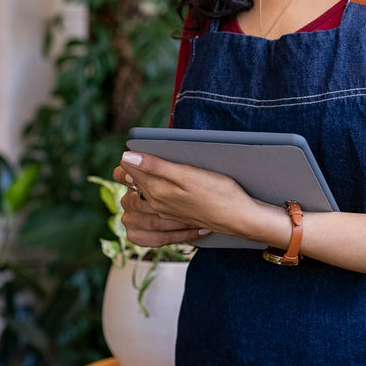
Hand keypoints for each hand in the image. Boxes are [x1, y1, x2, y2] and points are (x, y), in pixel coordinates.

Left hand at [112, 151, 256, 245]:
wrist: (239, 218)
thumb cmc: (218, 193)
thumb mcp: (187, 174)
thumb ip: (155, 166)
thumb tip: (126, 158)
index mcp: (155, 191)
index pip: (127, 169)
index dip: (132, 155)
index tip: (145, 147)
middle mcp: (155, 204)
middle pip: (132, 182)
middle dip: (134, 168)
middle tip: (153, 156)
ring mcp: (165, 211)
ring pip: (142, 193)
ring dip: (145, 180)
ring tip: (162, 168)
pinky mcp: (176, 215)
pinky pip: (155, 203)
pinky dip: (157, 191)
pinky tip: (172, 184)